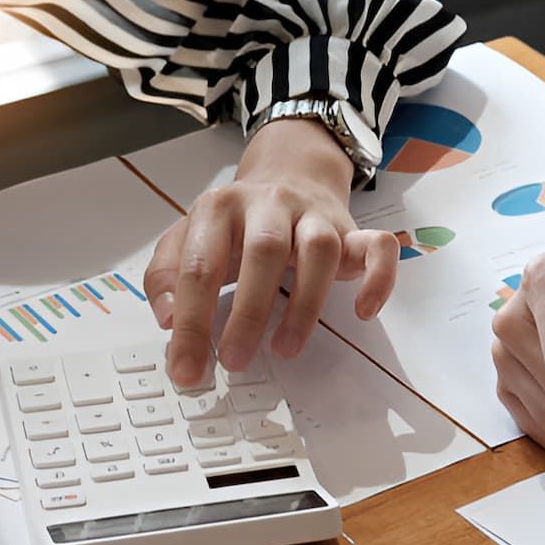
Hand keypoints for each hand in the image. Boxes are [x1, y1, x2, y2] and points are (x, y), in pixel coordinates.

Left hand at [144, 116, 398, 385]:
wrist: (291, 174)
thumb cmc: (237, 224)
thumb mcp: (188, 239)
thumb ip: (166, 275)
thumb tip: (168, 320)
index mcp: (220, 208)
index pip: (200, 266)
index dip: (191, 322)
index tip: (187, 369)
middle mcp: (269, 204)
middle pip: (263, 251)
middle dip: (248, 311)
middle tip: (235, 361)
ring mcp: (315, 215)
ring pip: (319, 250)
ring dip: (304, 305)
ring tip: (284, 349)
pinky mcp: (353, 230)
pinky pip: (378, 246)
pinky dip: (378, 278)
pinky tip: (364, 311)